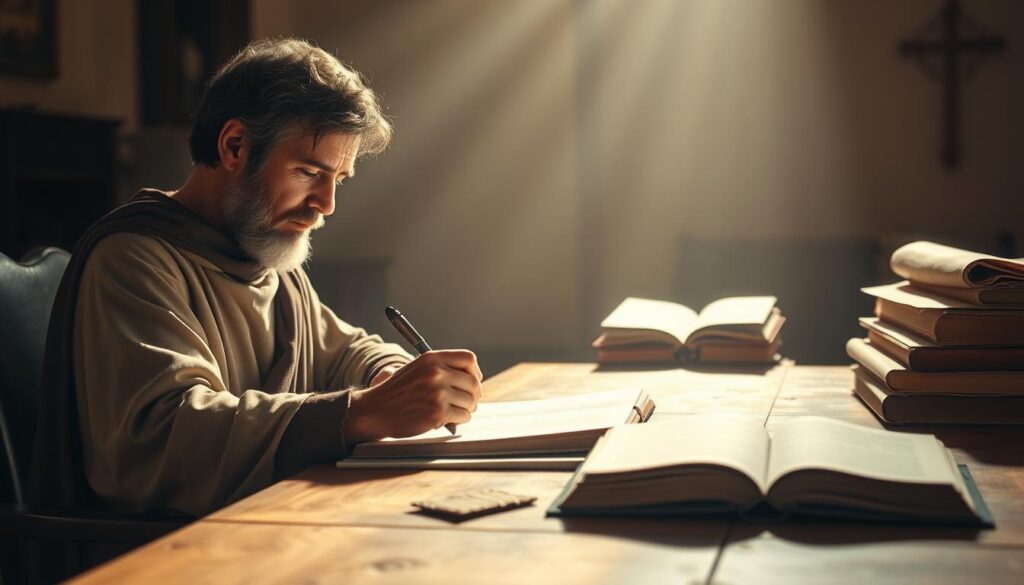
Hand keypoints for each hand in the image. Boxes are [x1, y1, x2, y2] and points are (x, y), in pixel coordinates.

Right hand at [344, 350, 482, 443]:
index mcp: (432, 358)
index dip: (475, 372)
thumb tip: (473, 378)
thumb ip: (442, 368)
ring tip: (455, 410)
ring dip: (466, 409)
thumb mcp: (417, 368)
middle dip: (473, 394)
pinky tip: (448, 419)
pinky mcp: (437, 413)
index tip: (472, 381)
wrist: (375, 410)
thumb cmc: (397, 391)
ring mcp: (438, 393)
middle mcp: (436, 373)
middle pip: (473, 382)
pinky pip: (463, 416)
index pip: (468, 359)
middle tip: (467, 402)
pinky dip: (459, 420)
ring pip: (470, 401)